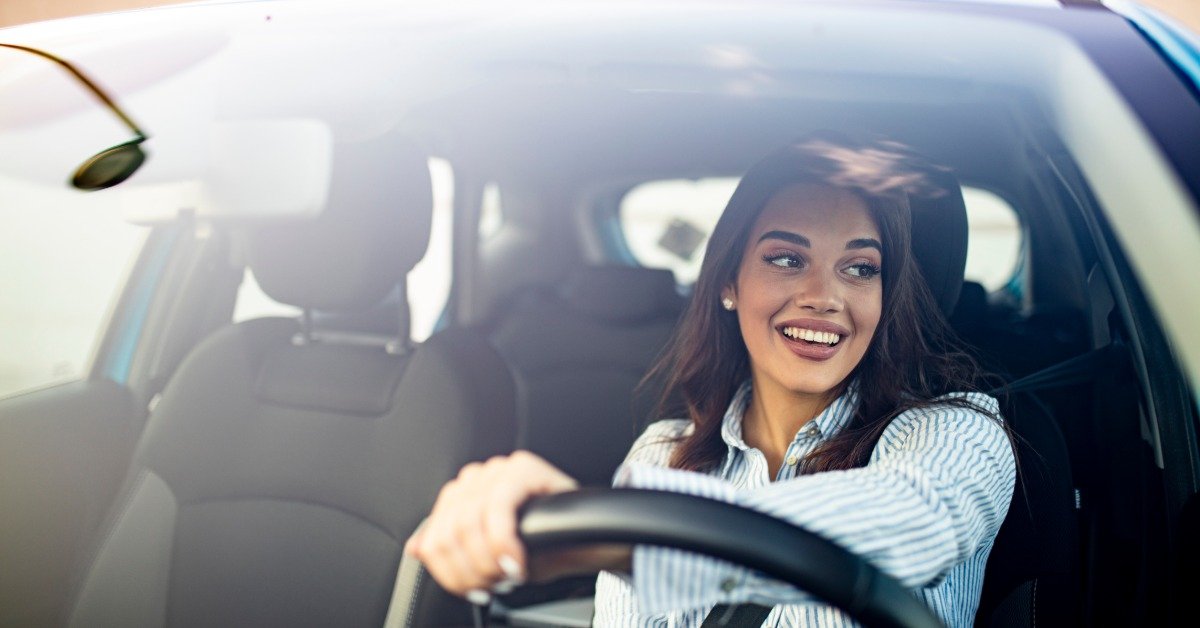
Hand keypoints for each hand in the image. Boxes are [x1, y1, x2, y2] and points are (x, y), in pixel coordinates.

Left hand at [404, 450, 577, 600]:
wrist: (586, 541)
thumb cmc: (540, 546)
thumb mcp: (488, 554)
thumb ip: (452, 548)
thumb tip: (416, 548)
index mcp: (462, 495)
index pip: (434, 535)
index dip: (449, 572)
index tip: (472, 591)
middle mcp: (476, 477)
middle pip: (448, 533)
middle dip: (470, 571)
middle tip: (494, 587)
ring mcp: (498, 469)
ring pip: (468, 524)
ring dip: (487, 562)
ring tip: (508, 576)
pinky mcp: (522, 468)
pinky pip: (498, 510)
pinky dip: (504, 544)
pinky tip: (518, 563)